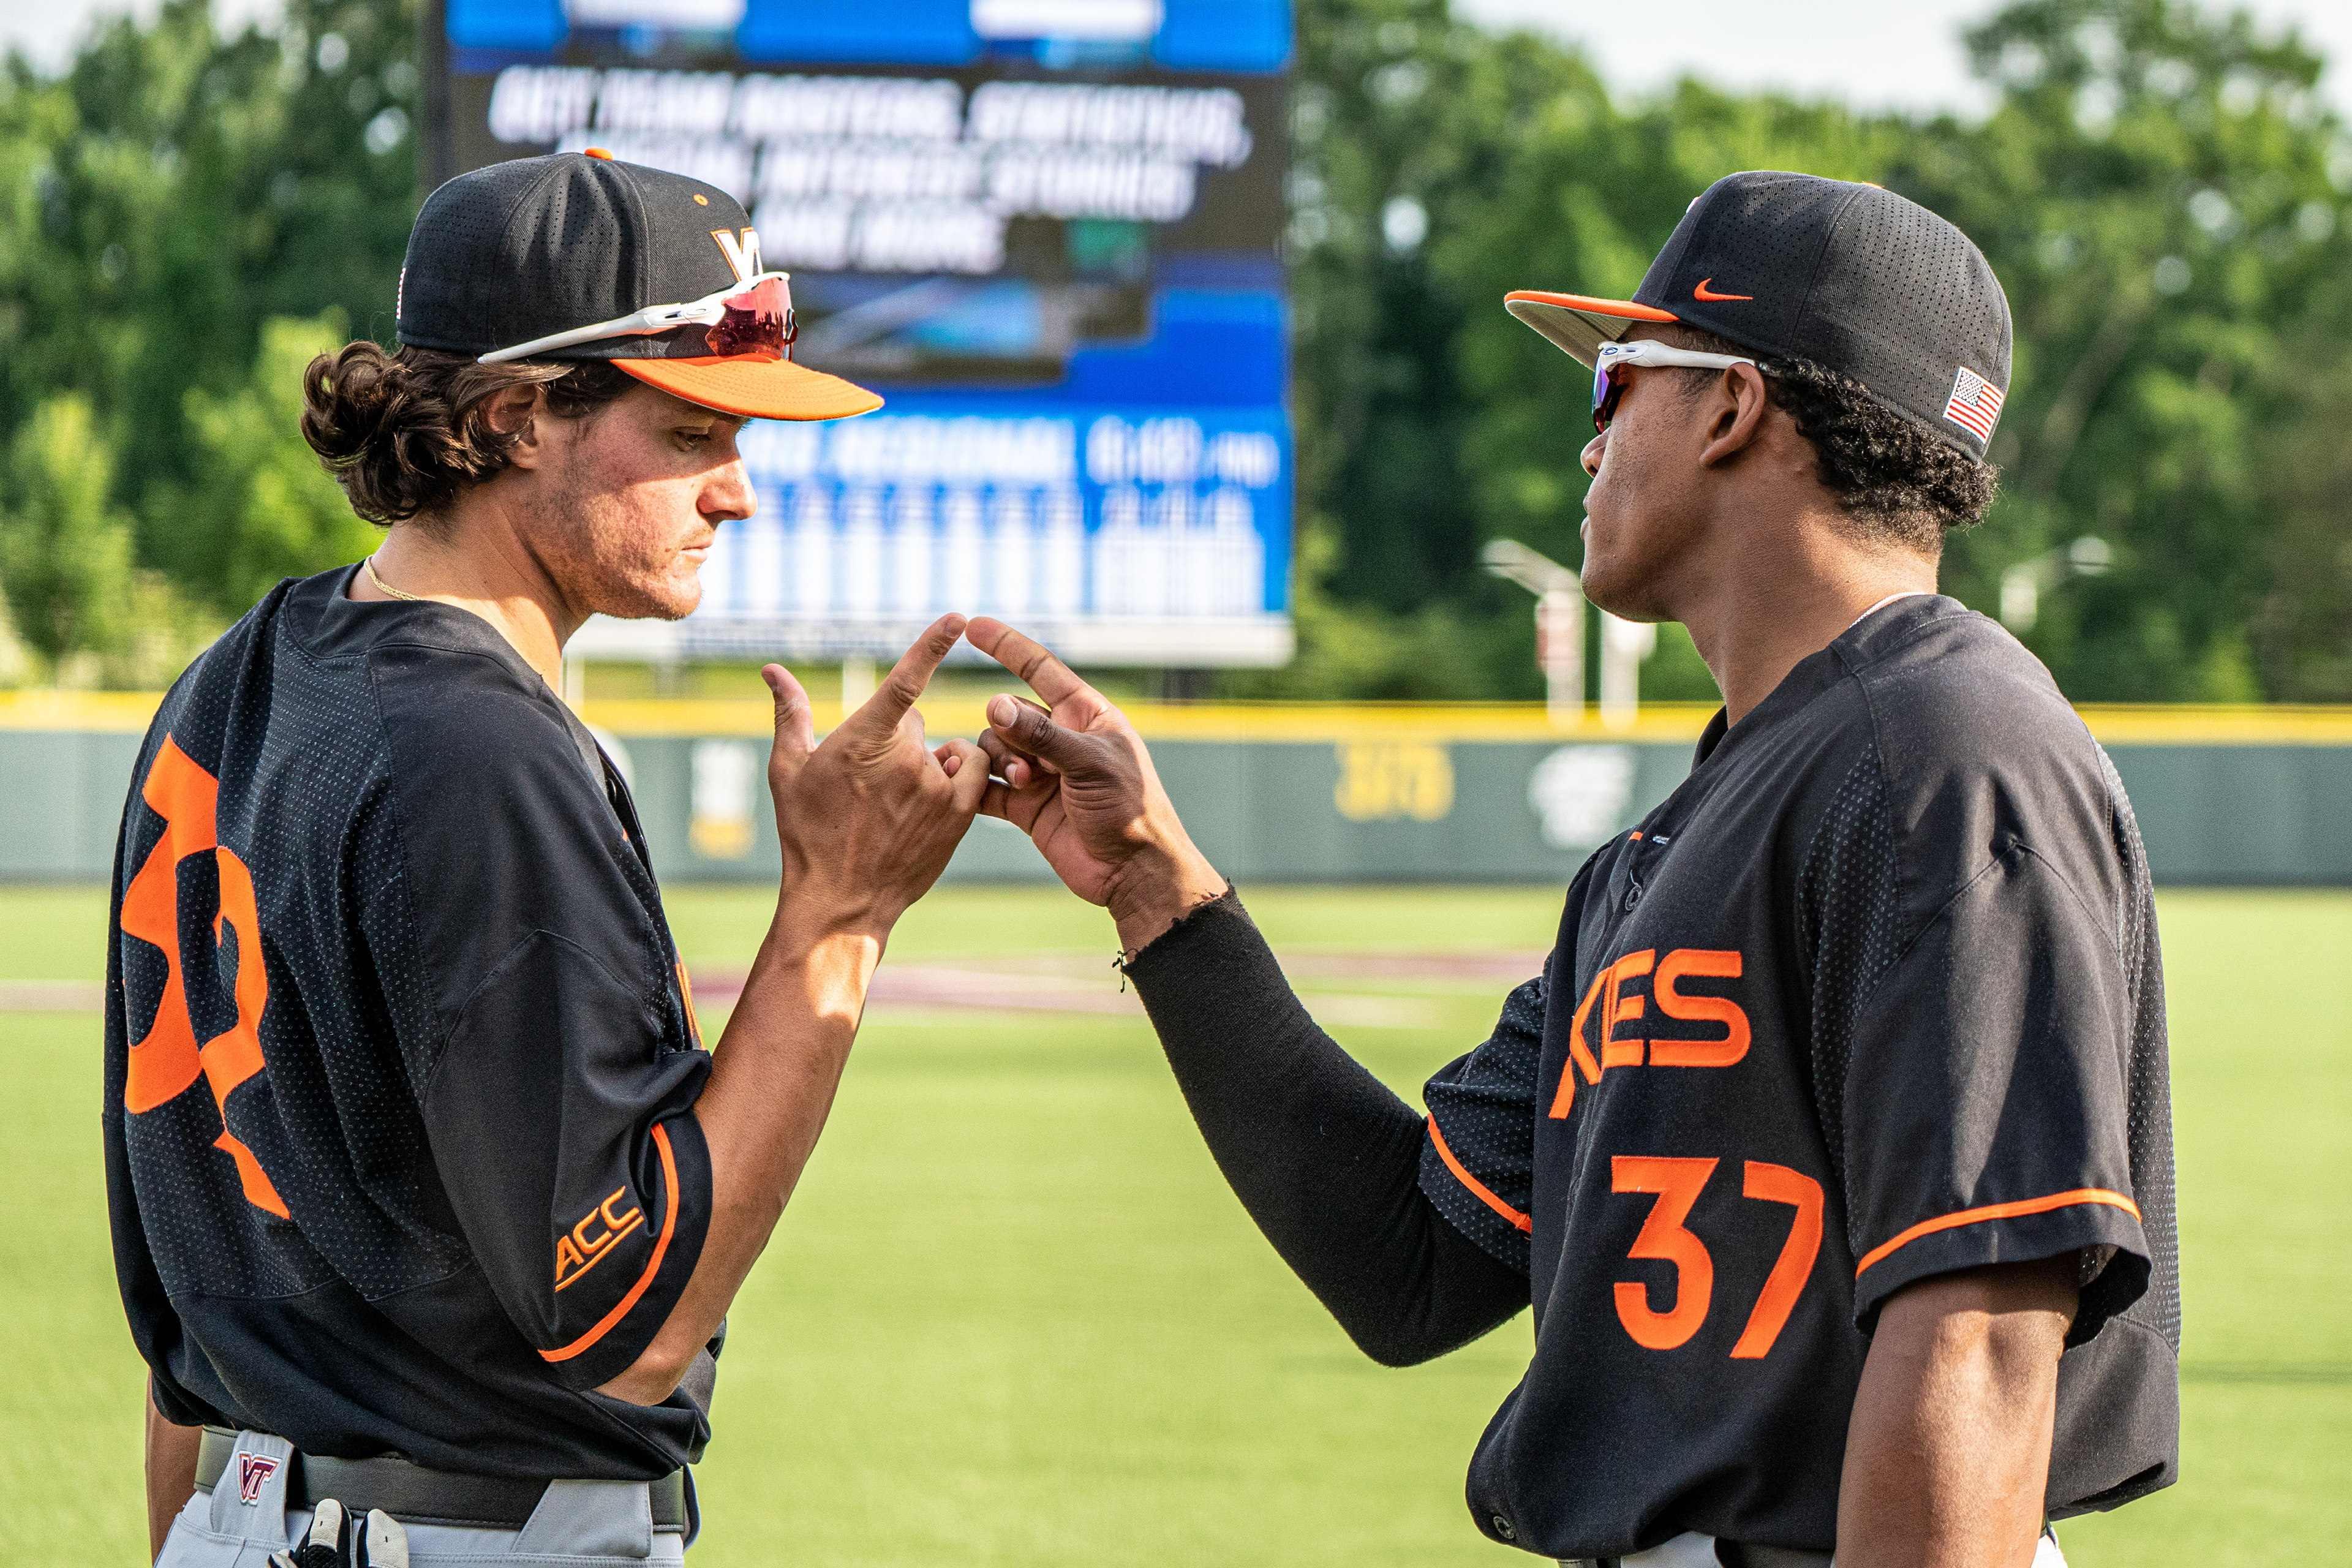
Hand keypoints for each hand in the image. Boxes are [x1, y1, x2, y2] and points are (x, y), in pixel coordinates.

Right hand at [764, 614, 989, 938]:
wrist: (841, 901)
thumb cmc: (806, 834)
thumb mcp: (789, 771)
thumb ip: (789, 713)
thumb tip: (772, 670)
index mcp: (863, 741)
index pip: (905, 681)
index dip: (931, 645)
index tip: (957, 617)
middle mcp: (905, 760)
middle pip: (914, 721)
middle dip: (897, 738)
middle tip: (871, 779)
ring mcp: (936, 788)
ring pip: (942, 748)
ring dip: (928, 760)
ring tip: (898, 795)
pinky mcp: (960, 813)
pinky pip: (970, 769)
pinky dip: (954, 775)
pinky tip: (928, 798)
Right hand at [964, 617, 1223, 953]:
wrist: (1133, 872)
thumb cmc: (1129, 809)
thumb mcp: (1089, 763)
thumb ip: (1040, 735)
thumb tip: (994, 704)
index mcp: (1086, 715)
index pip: (1040, 669)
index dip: (1007, 646)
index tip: (972, 625)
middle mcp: (1061, 739)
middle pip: (1011, 713)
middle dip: (1009, 730)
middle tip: (1031, 765)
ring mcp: (1042, 772)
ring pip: (995, 747)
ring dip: (999, 761)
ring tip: (1024, 783)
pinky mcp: (1027, 806)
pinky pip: (989, 786)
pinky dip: (979, 787)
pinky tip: (971, 789)